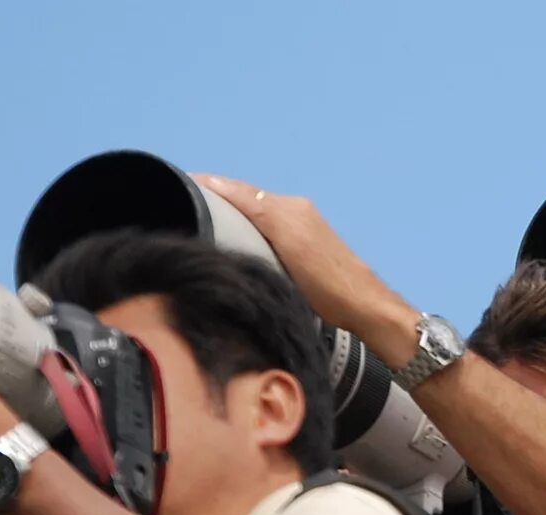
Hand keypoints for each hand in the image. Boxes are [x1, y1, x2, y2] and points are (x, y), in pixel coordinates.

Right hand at [193, 177, 417, 360]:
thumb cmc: (327, 286)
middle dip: (217, 193)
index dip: (210, 185)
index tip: (182, 181)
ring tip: (205, 210)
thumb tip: (225, 195)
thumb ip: (259, 218)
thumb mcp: (288, 252)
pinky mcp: (308, 236)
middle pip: (247, 196)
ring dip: (232, 205)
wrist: (363, 304)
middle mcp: (294, 208)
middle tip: (185, 197)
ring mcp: (302, 221)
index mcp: (287, 209)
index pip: (239, 191)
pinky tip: (239, 230)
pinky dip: (250, 217)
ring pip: (257, 207)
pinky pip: (270, 218)